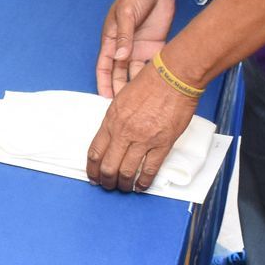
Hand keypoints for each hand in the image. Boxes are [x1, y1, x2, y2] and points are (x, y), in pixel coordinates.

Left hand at [85, 62, 197, 192]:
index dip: (91, 168)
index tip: (93, 176)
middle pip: (108, 165)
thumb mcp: (121, 98)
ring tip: (124, 188)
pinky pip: (150, 169)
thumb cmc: (149, 82)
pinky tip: (141, 186)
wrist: (173, 76)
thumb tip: (112, 136)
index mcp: (111, 120)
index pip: (95, 151)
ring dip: (123, 184)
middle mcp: (123, 131)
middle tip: (108, 186)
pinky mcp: (162, 143)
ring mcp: (143, 139)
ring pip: (127, 171)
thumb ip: (115, 119)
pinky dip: (144, 181)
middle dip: (106, 180)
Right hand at [96, 0, 174, 97]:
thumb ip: (123, 37)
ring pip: (136, 72)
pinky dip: (153, 75)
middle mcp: (124, 47)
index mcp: (111, 40)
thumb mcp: (125, 14)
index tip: (106, 98)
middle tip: (126, 105)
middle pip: (120, 73)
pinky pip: (152, 64)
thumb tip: (119, 58)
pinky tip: (156, 86)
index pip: (104, 66)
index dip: (104, 82)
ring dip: (137, 85)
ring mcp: (140, 48)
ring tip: (141, 100)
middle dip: (121, 88)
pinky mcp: (155, 46)